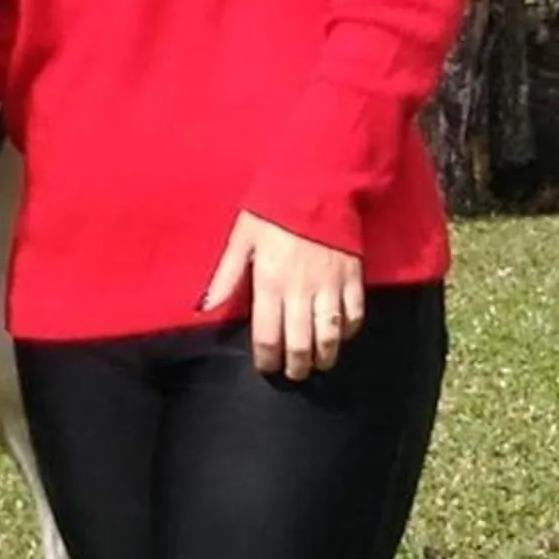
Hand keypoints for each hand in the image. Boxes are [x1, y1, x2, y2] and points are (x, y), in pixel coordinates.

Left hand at [201, 211, 363, 380]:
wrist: (317, 185)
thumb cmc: (272, 211)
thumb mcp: (241, 239)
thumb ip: (224, 276)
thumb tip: (203, 308)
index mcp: (270, 282)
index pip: (268, 336)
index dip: (267, 359)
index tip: (266, 367)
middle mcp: (301, 290)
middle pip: (301, 343)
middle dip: (297, 366)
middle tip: (293, 374)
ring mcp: (330, 286)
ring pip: (330, 336)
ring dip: (325, 356)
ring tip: (318, 365)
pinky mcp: (353, 278)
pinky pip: (355, 315)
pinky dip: (349, 331)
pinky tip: (341, 336)